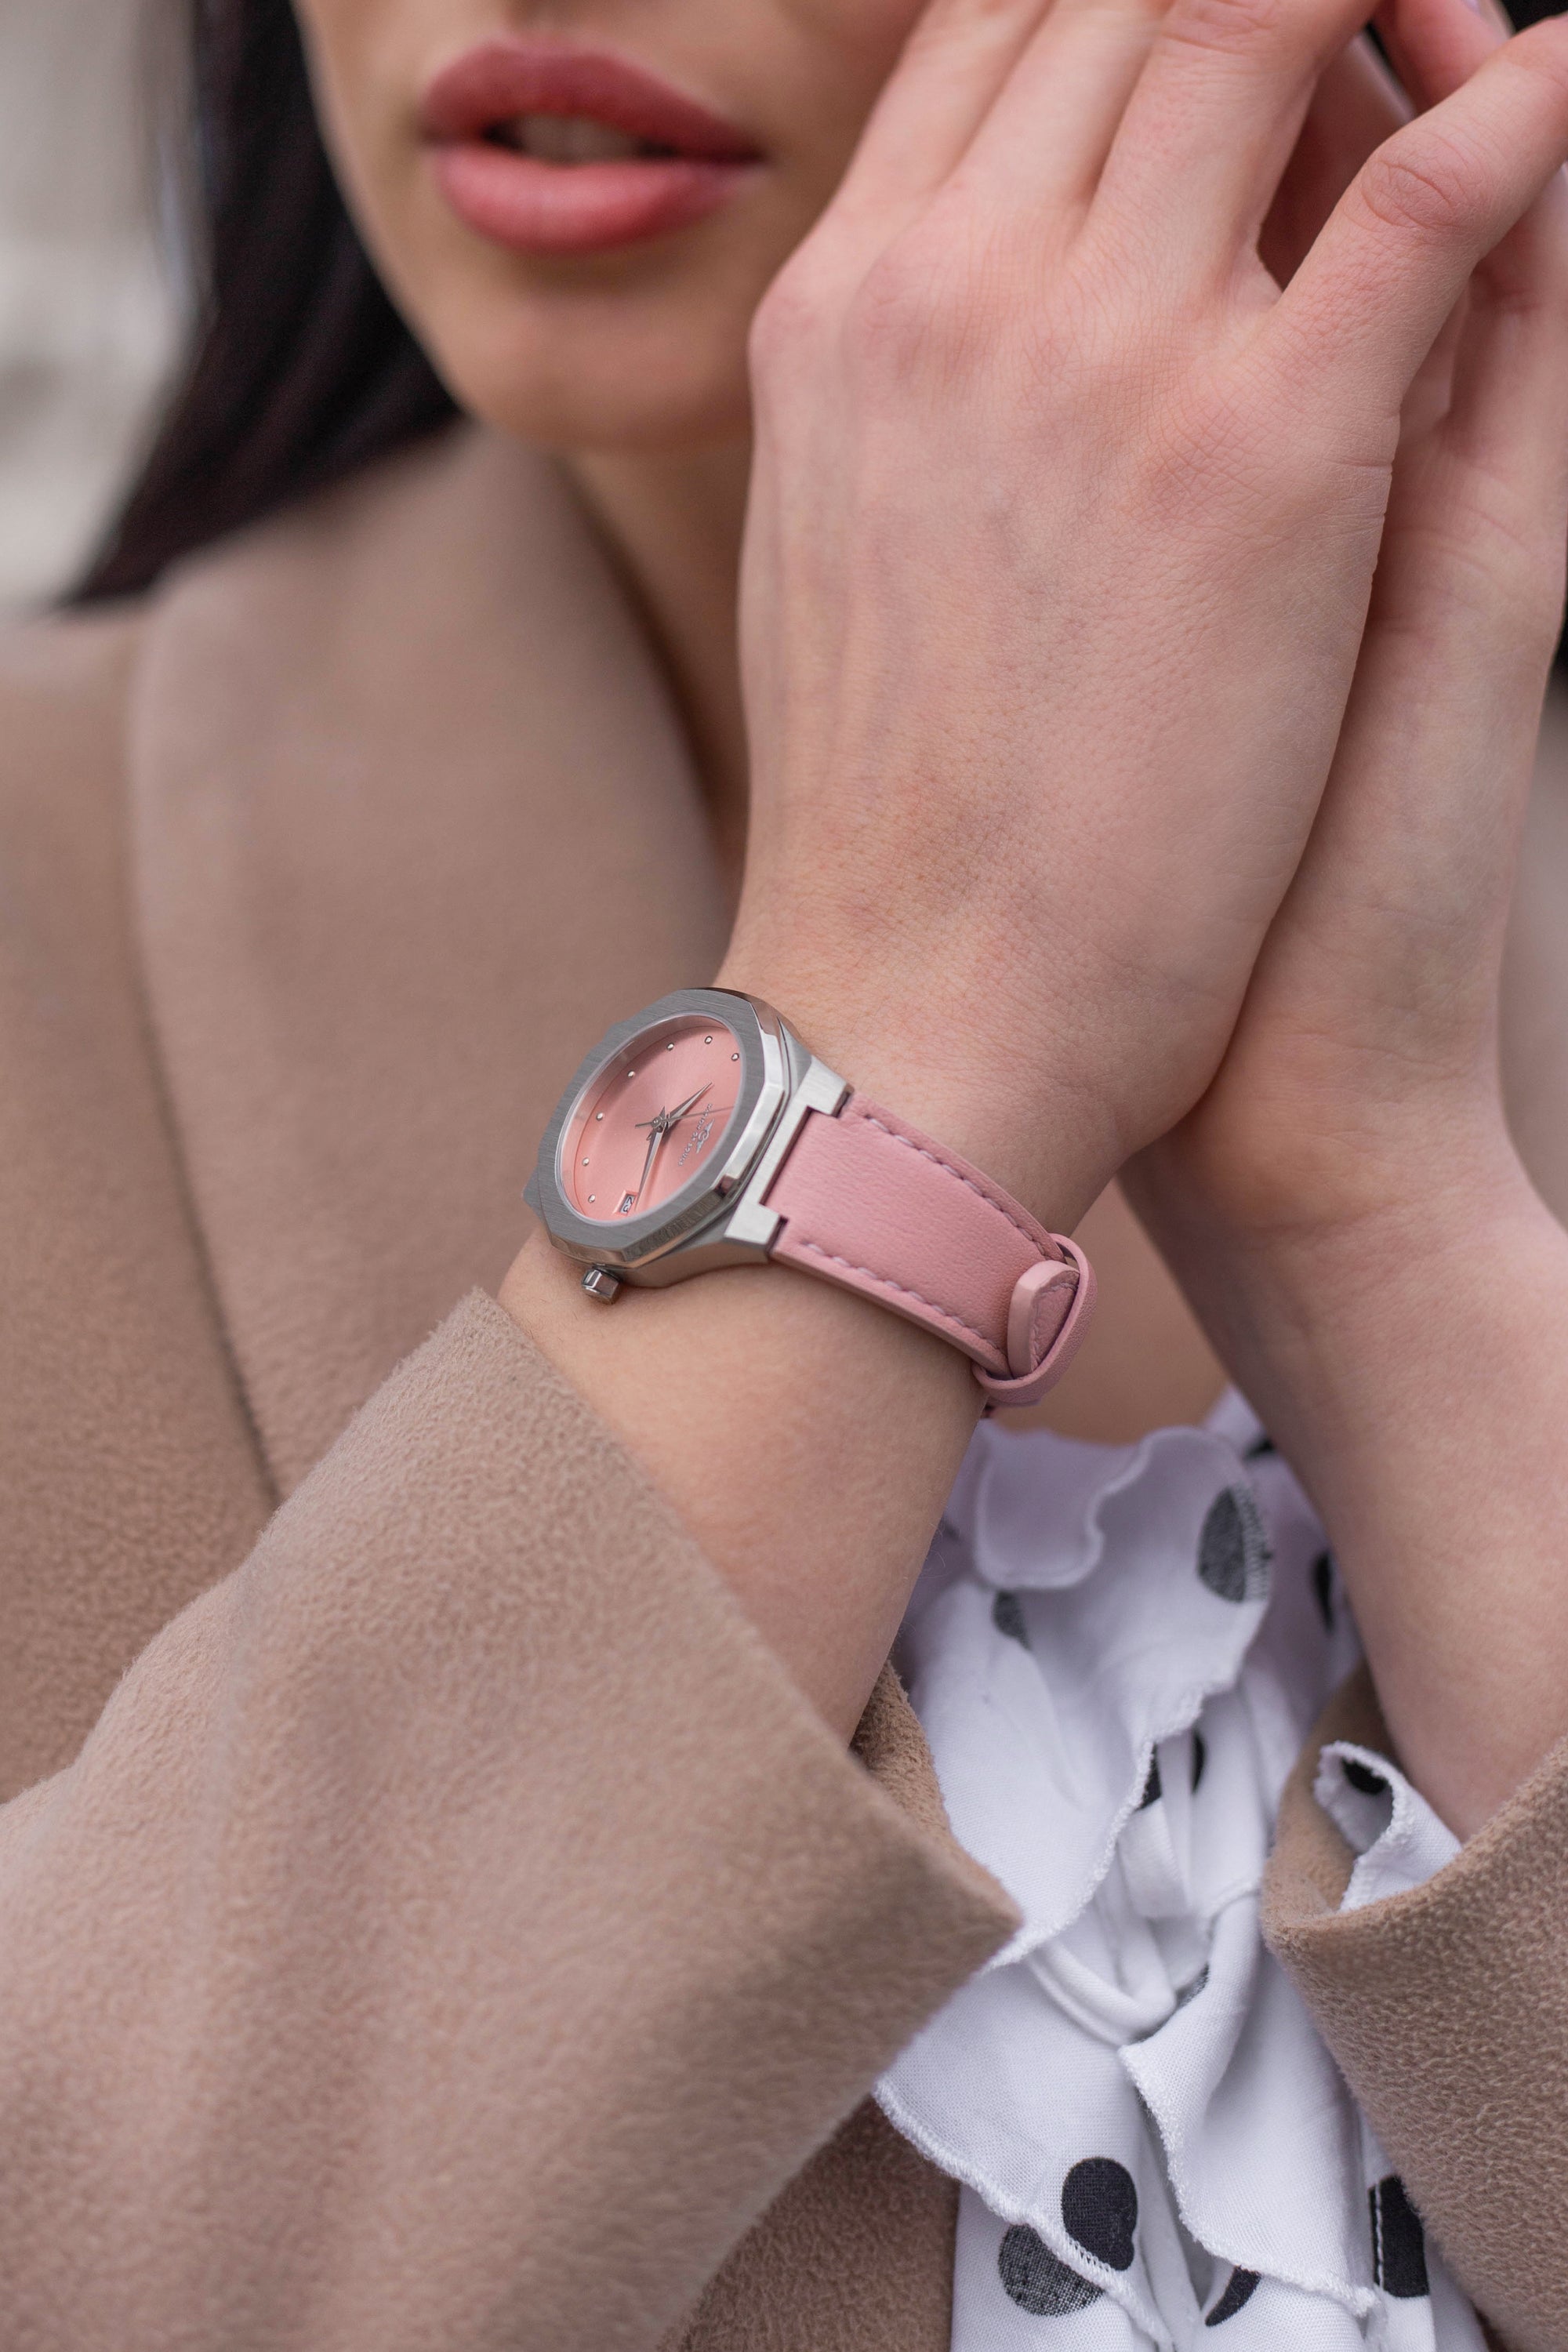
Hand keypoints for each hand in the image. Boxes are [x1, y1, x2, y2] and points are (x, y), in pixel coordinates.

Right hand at [725, 0, 1567, 1232]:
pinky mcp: (1254, 456)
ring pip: (1257, 21)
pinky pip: (1430, 201)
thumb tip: (951, 314)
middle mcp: (945, 286)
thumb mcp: (837, 563)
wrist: (908, 1019)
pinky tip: (1563, 78)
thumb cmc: (882, 826)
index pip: (990, 31)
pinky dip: (1521, 113)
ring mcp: (1095, 353)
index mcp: (838, 315)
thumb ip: (905, 401)